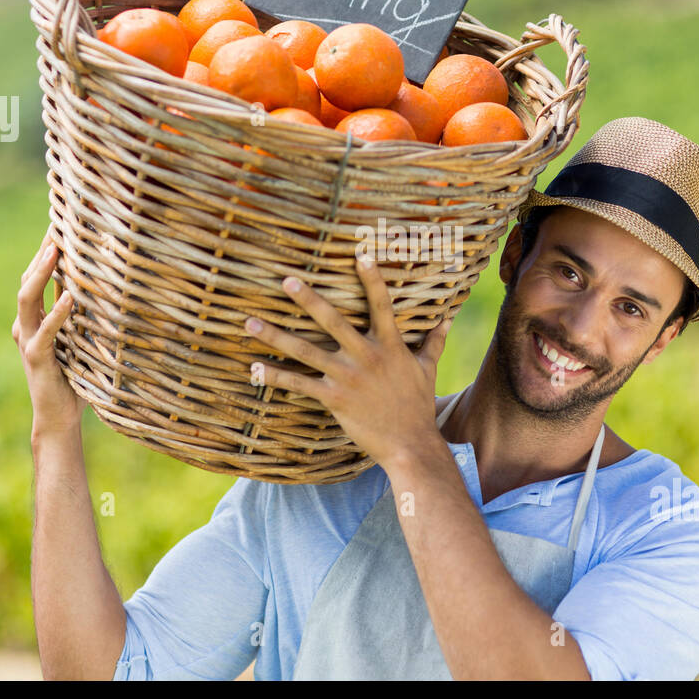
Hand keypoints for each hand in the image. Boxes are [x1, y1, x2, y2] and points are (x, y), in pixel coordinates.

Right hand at [12, 227, 85, 437]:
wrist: (59, 417)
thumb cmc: (74, 379)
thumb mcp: (79, 340)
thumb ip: (82, 317)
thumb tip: (103, 290)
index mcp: (34, 319)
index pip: (35, 278)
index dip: (45, 252)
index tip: (60, 224)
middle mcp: (25, 325)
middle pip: (27, 280)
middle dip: (42, 252)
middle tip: (57, 224)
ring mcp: (28, 340)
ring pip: (26, 298)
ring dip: (42, 272)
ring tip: (58, 249)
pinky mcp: (37, 358)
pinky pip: (47, 330)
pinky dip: (58, 312)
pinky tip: (71, 296)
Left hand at [244, 254, 451, 468]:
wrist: (411, 444)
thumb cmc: (418, 406)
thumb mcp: (427, 369)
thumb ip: (433, 342)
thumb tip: (448, 318)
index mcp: (390, 346)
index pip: (382, 306)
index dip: (372, 280)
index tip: (360, 254)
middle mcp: (366, 356)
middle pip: (333, 322)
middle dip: (308, 300)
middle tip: (286, 280)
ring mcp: (348, 377)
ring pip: (306, 351)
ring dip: (276, 337)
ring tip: (250, 323)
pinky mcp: (334, 399)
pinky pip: (299, 384)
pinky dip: (276, 376)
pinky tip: (254, 368)